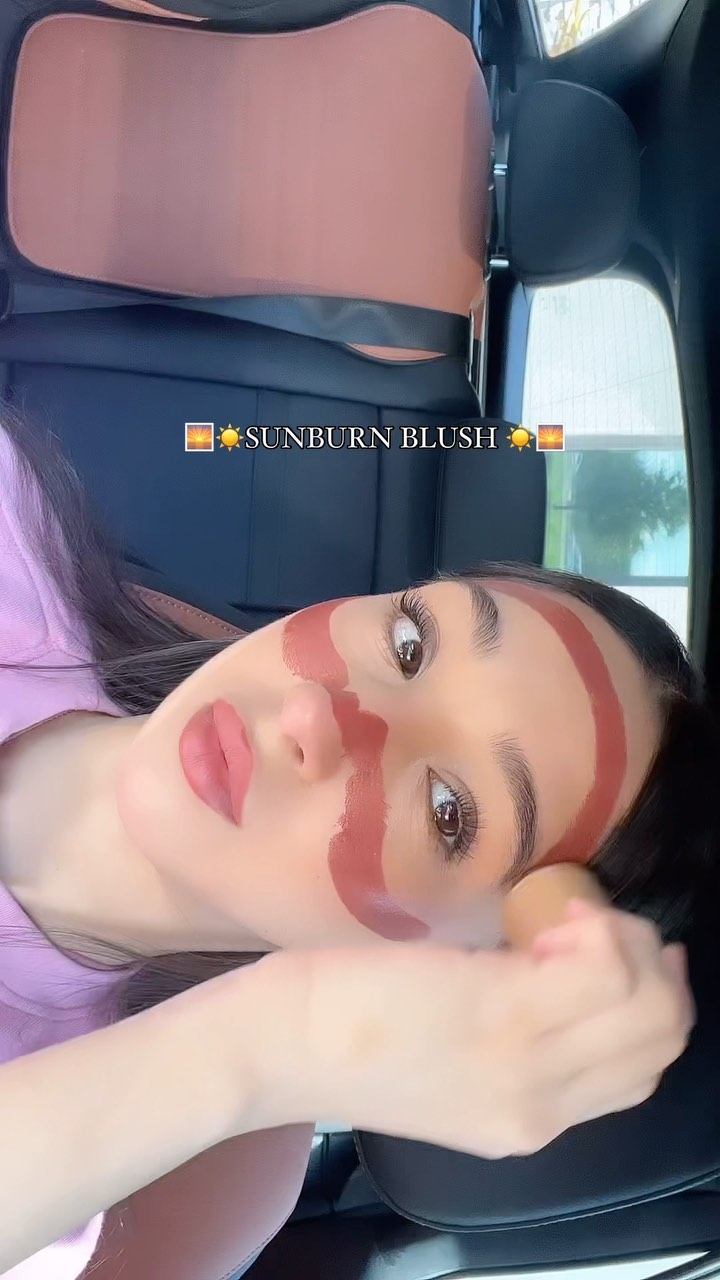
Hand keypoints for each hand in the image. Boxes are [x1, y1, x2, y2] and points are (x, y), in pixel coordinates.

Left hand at [298, 903, 694, 1157]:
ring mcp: (526, 1064)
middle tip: (590, 926)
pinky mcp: (500, 1012)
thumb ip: (507, 1036)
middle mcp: (543, 1105)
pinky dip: (598, 927)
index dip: (649, 999)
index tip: (605, 949)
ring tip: (567, 920)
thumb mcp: (446, 1061)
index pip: (641, 1071)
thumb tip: (553, 965)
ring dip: (628, 939)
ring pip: (651, 1002)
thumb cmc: (344, 1034)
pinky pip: (605, 968)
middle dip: (652, 962)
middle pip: (662, 1036)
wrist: (274, 1050)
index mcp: (529, 1119)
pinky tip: (552, 915)